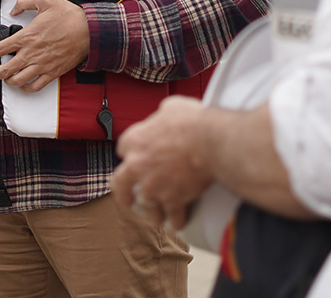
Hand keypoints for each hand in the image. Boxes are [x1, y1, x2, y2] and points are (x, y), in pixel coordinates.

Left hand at [0, 0, 88, 91]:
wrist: (89, 31)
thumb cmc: (69, 17)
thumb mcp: (45, 0)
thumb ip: (25, 2)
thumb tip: (14, 8)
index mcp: (27, 36)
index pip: (0, 49)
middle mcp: (31, 54)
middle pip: (5, 70)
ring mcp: (41, 65)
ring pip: (18, 81)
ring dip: (8, 82)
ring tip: (5, 79)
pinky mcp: (52, 72)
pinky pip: (36, 86)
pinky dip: (26, 89)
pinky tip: (24, 86)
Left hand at [114, 96, 215, 229]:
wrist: (209, 142)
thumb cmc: (192, 121)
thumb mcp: (171, 107)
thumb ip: (161, 115)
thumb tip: (165, 117)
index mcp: (134, 140)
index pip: (123, 149)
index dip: (131, 153)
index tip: (137, 157)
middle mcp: (138, 165)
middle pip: (120, 185)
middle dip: (124, 195)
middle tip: (128, 200)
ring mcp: (153, 186)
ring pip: (146, 206)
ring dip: (152, 212)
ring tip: (157, 217)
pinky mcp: (172, 200)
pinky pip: (173, 216)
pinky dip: (177, 220)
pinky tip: (178, 223)